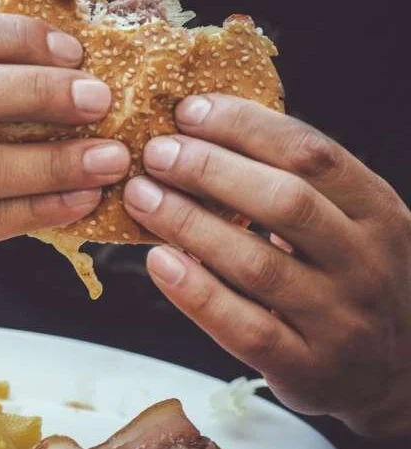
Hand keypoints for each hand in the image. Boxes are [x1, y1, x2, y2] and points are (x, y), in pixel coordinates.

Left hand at [122, 94, 410, 438]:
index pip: (313, 154)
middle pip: (285, 202)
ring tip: (141, 196)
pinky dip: (196, 292)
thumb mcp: (348, 227)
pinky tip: (158, 262)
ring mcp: (339, 320)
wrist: (391, 377)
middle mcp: (365, 263)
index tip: (190, 111)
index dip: (247, 126)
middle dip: (210, 170)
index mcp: (377, 213)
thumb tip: (204, 136)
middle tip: (156, 153)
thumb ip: (296, 188)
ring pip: (258, 265)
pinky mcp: (306, 367)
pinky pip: (245, 327)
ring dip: (189, 224)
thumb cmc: (348, 283)